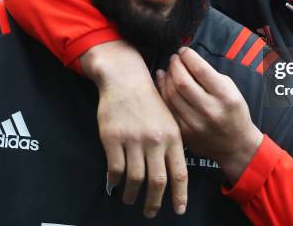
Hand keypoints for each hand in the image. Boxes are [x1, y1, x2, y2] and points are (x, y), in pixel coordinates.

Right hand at [80, 41, 187, 217]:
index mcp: (173, 136)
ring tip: (130, 199)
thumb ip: (172, 145)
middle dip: (154, 202)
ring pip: (135, 178)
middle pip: (158, 181)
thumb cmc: (150, 101)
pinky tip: (115, 184)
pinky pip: (115, 168)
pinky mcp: (113, 138)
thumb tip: (174, 175)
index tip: (178, 210)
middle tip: (150, 213)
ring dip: (133, 194)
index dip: (180, 195)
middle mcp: (155, 140)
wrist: (126, 79)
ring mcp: (133, 139)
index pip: (179, 172)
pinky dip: (115, 181)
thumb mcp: (169, 119)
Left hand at [156, 47, 262, 183]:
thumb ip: (210, 75)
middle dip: (175, 65)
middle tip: (174, 58)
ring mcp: (194, 123)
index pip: (201, 70)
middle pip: (182, 81)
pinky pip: (167, 107)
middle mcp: (210, 110)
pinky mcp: (184, 132)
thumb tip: (187, 60)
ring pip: (171, 94)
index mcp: (225, 96)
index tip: (184, 51)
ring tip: (169, 68)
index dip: (188, 56)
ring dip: (167, 77)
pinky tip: (163, 81)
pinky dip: (162, 91)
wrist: (235, 145)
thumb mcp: (231, 89)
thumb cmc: (233, 111)